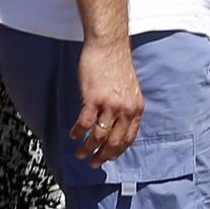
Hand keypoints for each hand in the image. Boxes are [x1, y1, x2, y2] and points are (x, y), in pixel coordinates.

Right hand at [71, 38, 142, 167]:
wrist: (108, 45)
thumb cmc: (116, 63)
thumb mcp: (129, 89)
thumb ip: (126, 107)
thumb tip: (117, 124)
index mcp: (136, 108)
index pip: (128, 138)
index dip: (117, 152)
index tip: (109, 158)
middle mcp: (125, 109)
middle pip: (114, 142)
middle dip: (103, 157)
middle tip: (94, 164)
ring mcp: (110, 105)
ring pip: (98, 137)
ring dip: (87, 148)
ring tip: (80, 153)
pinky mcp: (93, 99)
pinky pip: (84, 123)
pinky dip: (78, 132)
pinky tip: (73, 134)